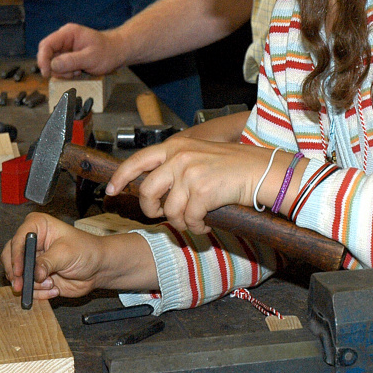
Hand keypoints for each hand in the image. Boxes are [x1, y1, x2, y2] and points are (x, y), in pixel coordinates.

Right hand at [1, 213, 109, 299]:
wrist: (97, 268)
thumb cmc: (86, 250)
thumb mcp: (66, 253)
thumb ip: (47, 262)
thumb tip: (34, 274)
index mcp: (38, 226)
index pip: (18, 239)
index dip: (16, 256)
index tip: (18, 271)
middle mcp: (32, 242)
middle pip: (10, 257)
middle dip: (17, 274)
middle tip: (22, 286)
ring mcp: (33, 260)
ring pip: (17, 275)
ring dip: (33, 285)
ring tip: (52, 283)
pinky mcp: (36, 276)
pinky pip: (27, 288)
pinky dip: (38, 293)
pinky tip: (54, 289)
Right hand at [37, 23, 122, 77]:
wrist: (117, 53)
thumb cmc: (107, 52)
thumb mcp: (91, 58)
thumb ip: (71, 61)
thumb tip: (52, 65)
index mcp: (68, 33)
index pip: (46, 44)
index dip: (43, 59)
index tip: (46, 73)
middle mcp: (64, 39)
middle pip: (47, 54)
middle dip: (55, 67)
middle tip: (70, 73)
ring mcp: (65, 48)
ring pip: (52, 63)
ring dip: (63, 71)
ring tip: (78, 71)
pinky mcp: (67, 56)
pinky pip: (60, 67)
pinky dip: (67, 73)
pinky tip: (78, 71)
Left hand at [106, 135, 270, 234]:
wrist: (261, 171)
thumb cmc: (234, 166)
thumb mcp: (198, 156)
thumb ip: (175, 165)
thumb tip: (154, 187)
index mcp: (177, 146)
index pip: (138, 160)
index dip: (121, 177)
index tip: (111, 190)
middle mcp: (180, 156)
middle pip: (148, 191)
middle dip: (152, 210)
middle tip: (162, 216)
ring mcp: (190, 173)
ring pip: (170, 210)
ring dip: (182, 221)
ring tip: (196, 218)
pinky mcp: (202, 191)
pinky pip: (189, 219)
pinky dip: (198, 226)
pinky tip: (207, 222)